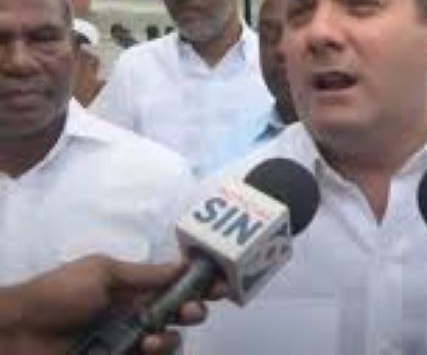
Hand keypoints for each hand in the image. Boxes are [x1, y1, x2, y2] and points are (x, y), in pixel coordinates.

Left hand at [1, 254, 221, 353]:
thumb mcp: (102, 272)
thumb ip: (145, 274)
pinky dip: (158, 353)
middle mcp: (137, 313)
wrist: (19, 332)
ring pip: (170, 341)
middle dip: (194, 309)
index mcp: (133, 287)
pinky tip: (146, 347)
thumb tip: (184, 265)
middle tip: (193, 310)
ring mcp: (129, 341)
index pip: (175, 283)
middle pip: (180, 313)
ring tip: (154, 337)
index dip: (200, 282)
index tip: (222, 283)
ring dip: (172, 337)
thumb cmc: (60, 294)